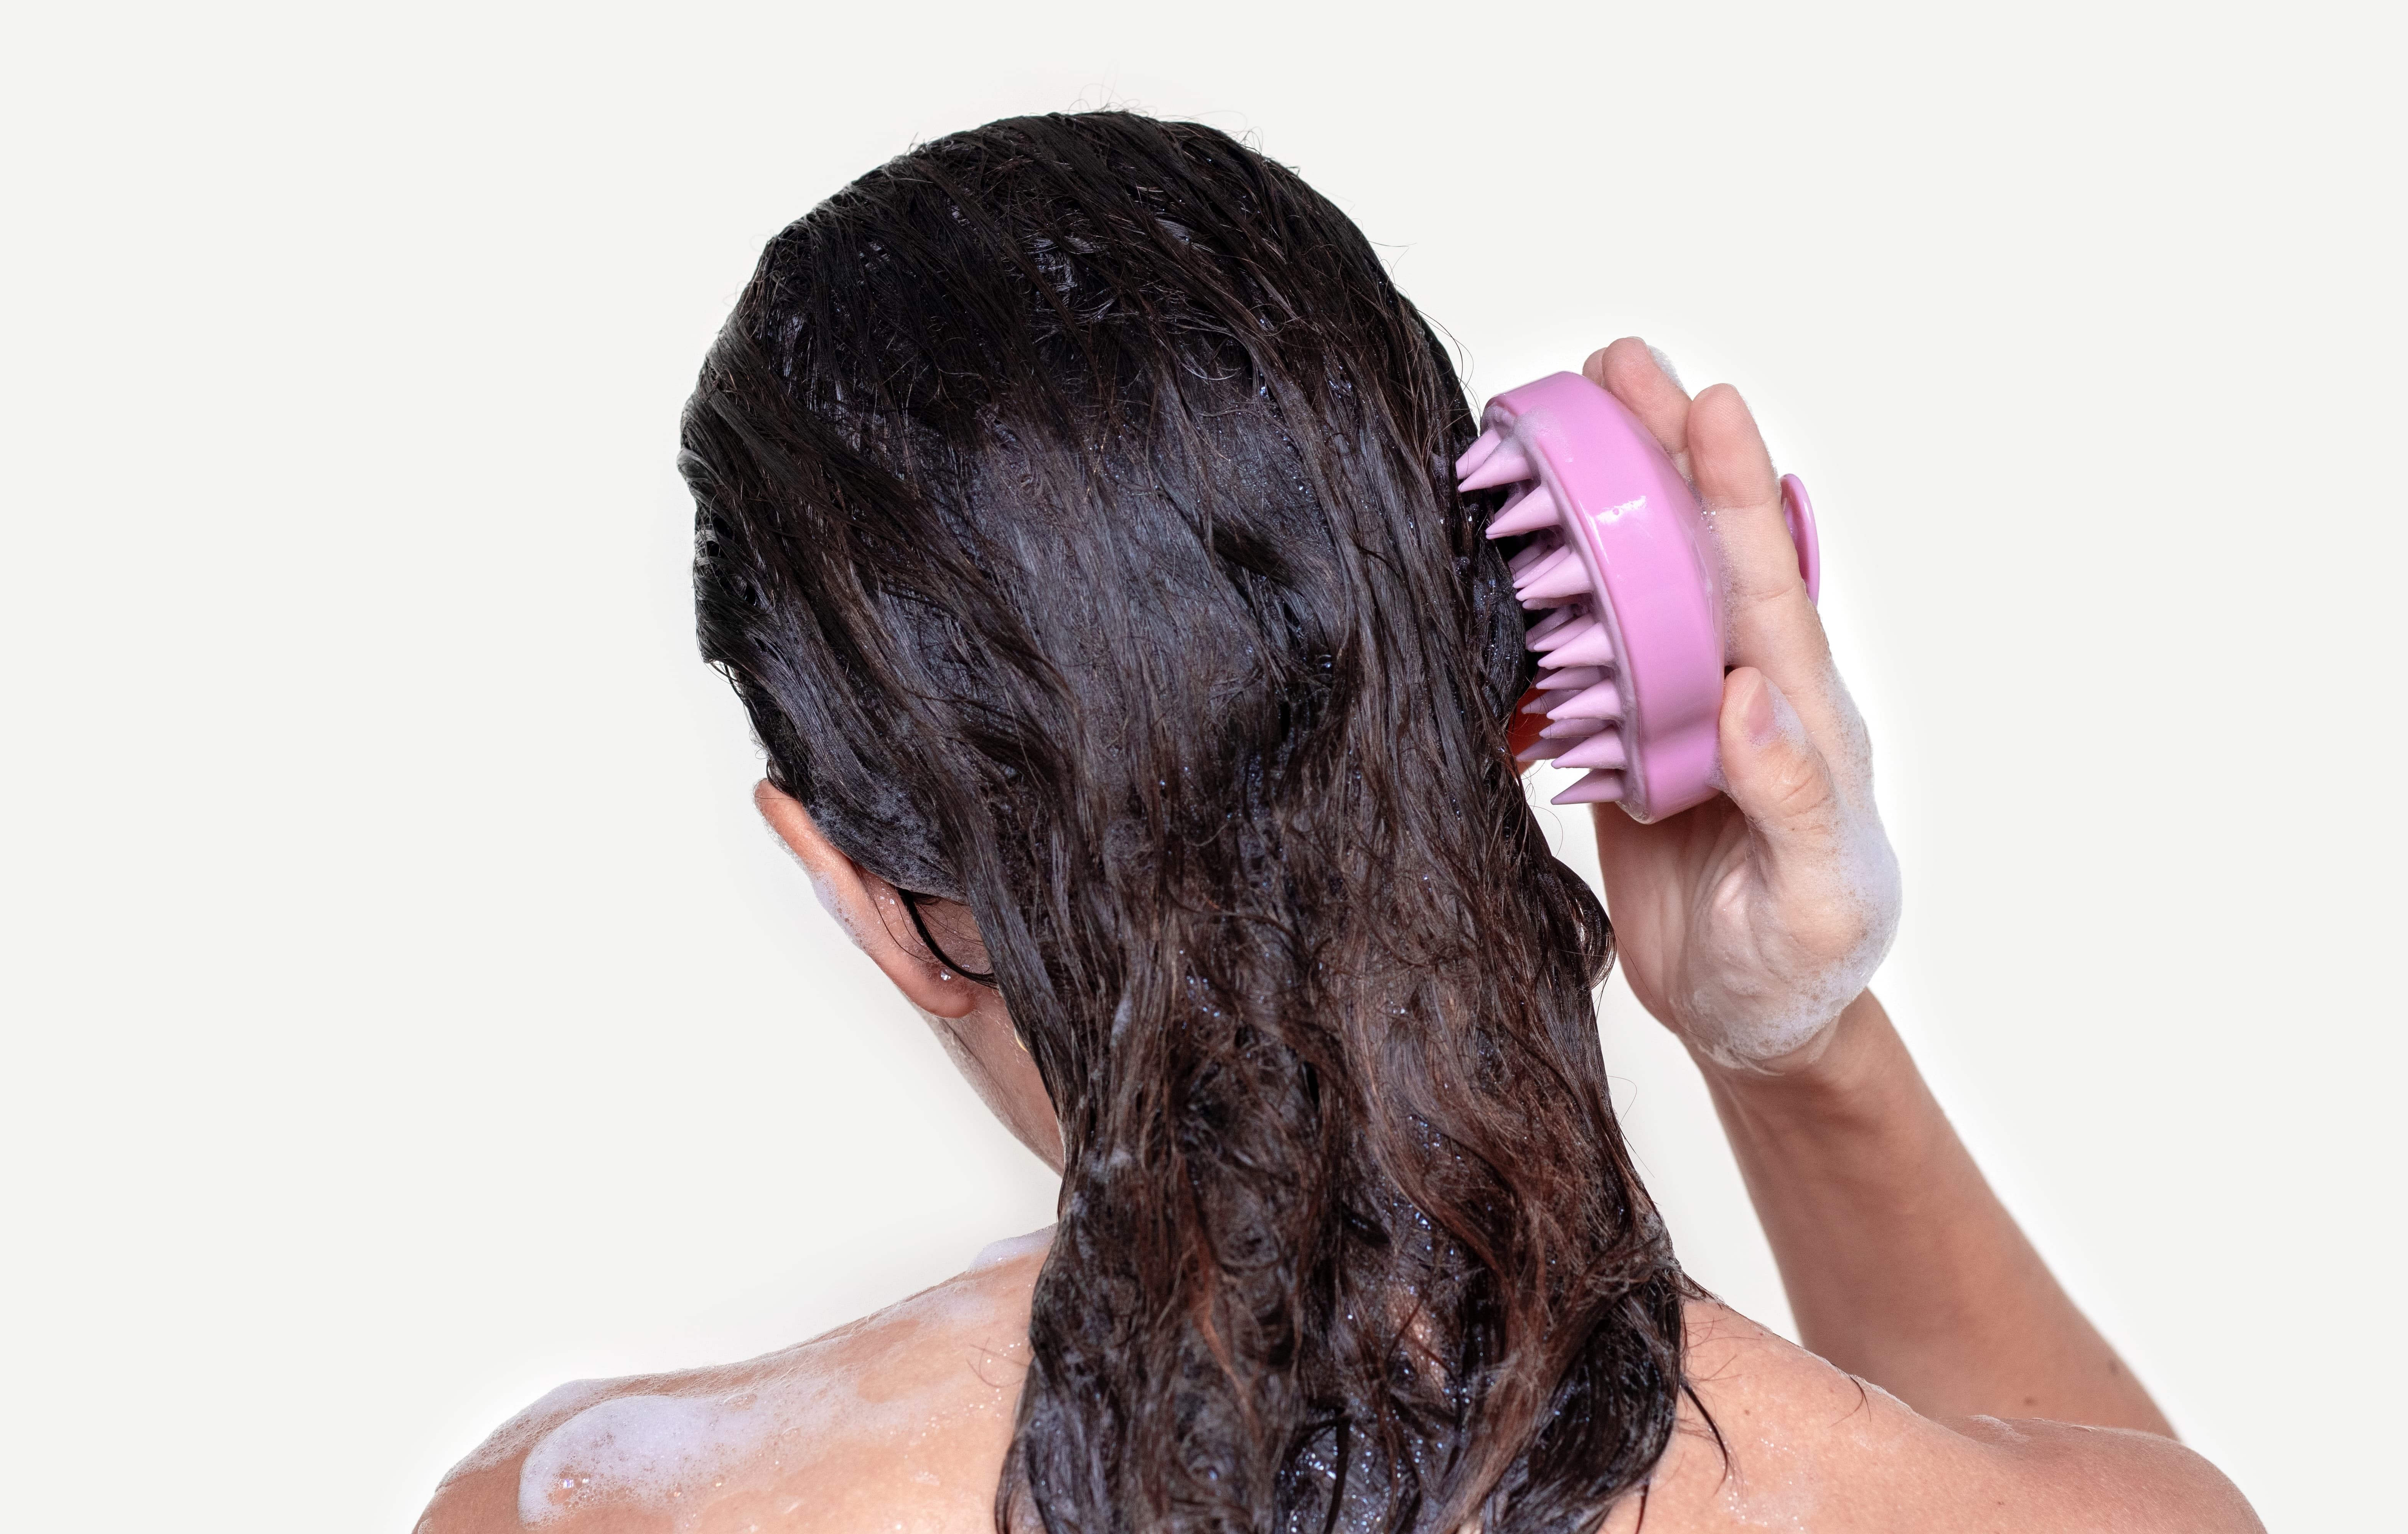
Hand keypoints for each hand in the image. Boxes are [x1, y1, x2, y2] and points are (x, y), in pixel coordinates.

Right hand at [1579, 340, 1900, 1071]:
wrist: (1752, 1022)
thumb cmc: (1805, 966)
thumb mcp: (1819, 898)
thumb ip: (1796, 796)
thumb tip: (1750, 694)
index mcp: (1801, 711)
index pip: (1766, 583)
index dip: (1736, 493)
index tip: (1709, 405)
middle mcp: (1740, 687)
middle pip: (1697, 552)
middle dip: (1663, 452)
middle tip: (1619, 362)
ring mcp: (1678, 711)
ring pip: (1637, 586)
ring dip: (1598, 503)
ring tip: (1558, 418)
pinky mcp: (1625, 744)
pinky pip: (1585, 657)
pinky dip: (1549, 595)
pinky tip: (1511, 542)